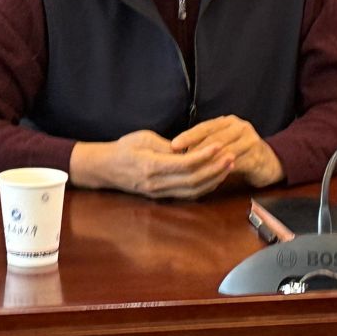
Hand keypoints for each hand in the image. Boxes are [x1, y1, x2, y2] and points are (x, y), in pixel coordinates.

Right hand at [69, 130, 232, 199]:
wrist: (105, 168)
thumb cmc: (123, 149)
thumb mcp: (143, 139)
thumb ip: (167, 146)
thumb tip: (190, 149)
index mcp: (151, 166)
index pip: (184, 164)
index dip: (204, 156)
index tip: (219, 145)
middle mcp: (156, 183)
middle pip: (193, 180)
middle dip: (215, 169)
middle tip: (231, 156)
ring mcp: (159, 192)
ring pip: (193, 190)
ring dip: (213, 179)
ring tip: (228, 165)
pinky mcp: (161, 196)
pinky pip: (187, 194)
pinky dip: (204, 187)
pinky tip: (215, 177)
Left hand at [169, 114, 282, 189]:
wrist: (270, 163)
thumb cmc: (240, 153)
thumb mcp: (224, 143)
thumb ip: (205, 142)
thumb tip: (177, 150)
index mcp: (228, 122)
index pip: (205, 127)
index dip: (188, 136)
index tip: (173, 145)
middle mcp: (240, 127)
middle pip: (214, 138)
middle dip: (195, 149)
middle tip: (179, 160)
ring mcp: (250, 141)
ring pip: (224, 151)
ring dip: (207, 161)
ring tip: (191, 169)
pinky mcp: (256, 157)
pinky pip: (236, 164)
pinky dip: (222, 170)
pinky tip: (211, 177)